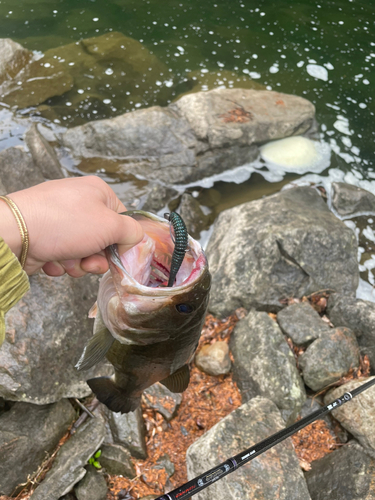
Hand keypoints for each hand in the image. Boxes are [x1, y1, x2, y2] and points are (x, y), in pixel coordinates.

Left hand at [0, 176, 143, 276]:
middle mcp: (79, 203)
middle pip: (102, 239)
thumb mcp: (110, 226)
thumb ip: (132, 232)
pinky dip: (59, 262)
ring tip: (66, 260)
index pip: (122, 219)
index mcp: (98, 192)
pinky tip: (50, 259)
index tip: (116, 254)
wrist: (15, 233)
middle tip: (88, 261)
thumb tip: (133, 240)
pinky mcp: (44, 236)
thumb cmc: (64, 224)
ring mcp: (59, 220)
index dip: (122, 240)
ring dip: (78, 263)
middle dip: (96, 257)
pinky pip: (62, 255)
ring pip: (83, 251)